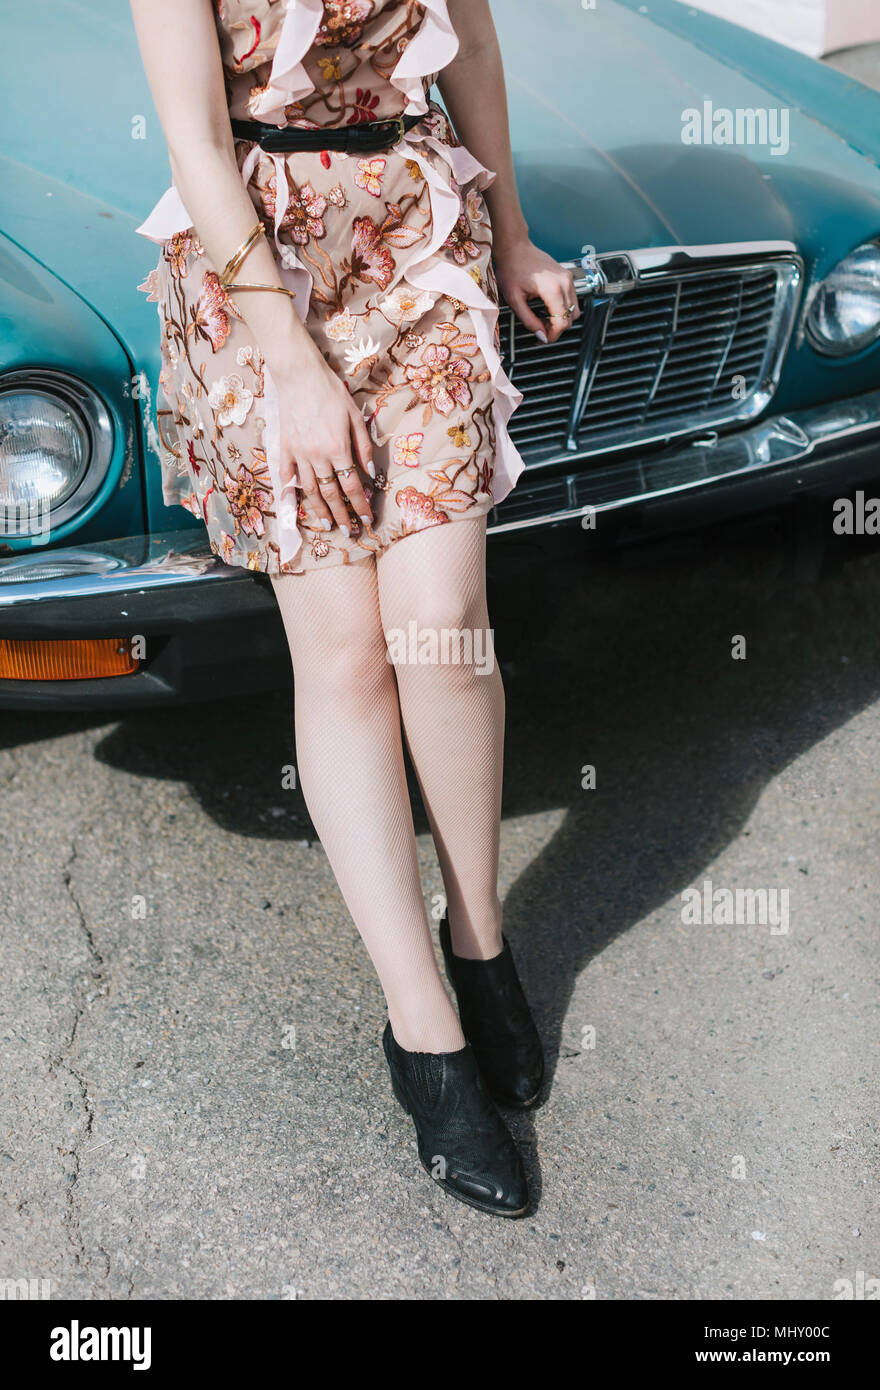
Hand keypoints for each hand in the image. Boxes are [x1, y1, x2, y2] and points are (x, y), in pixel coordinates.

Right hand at [275, 352, 373, 534]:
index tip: (367, 519)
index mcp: (338, 448)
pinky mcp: (284, 446)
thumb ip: (363, 445)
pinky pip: (287, 473)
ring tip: (326, 523)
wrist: (299, 374)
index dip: (361, 506)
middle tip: (348, 531)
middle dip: (342, 515)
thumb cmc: (331, 392)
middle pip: (330, 494)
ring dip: (318, 510)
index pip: (352, 486)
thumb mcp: (355, 416)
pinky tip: (296, 500)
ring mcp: (298, 453)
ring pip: (308, 489)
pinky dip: (291, 488)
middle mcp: (317, 455)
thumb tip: (370, 471)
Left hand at [493, 237, 581, 343]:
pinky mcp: (567, 276)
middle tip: (540, 330)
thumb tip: (541, 335)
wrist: (515, 248)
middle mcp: (565, 283)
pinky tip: (548, 308)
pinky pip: (572, 299)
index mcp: (553, 289)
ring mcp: (568, 278)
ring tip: (544, 319)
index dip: (553, 335)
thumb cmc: (512, 269)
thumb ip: (528, 320)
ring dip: (561, 319)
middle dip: (556, 328)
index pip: (562, 322)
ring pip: (574, 310)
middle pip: (570, 318)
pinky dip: (563, 308)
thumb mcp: (514, 300)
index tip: (542, 339)